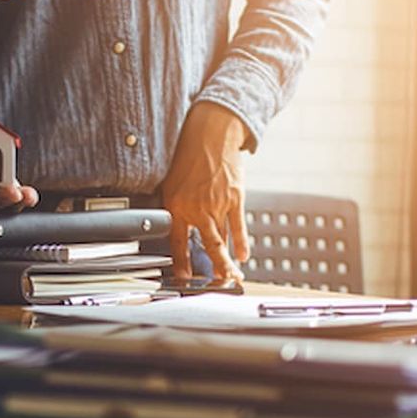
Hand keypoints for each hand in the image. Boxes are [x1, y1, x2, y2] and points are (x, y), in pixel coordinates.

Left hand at [159, 103, 251, 284]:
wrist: (211, 134)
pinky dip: (242, 243)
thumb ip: (176, 208)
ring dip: (228, 261)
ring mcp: (218, 205)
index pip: (178, 243)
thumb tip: (181, 228)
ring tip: (231, 276)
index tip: (186, 278)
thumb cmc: (189, 156)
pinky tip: (244, 255)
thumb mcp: (172, 183)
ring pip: (224, 240)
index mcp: (177, 206)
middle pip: (207, 246)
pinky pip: (239, 226)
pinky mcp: (235, 198)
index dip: (182, 264)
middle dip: (214, 269)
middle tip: (216, 283)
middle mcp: (198, 208)